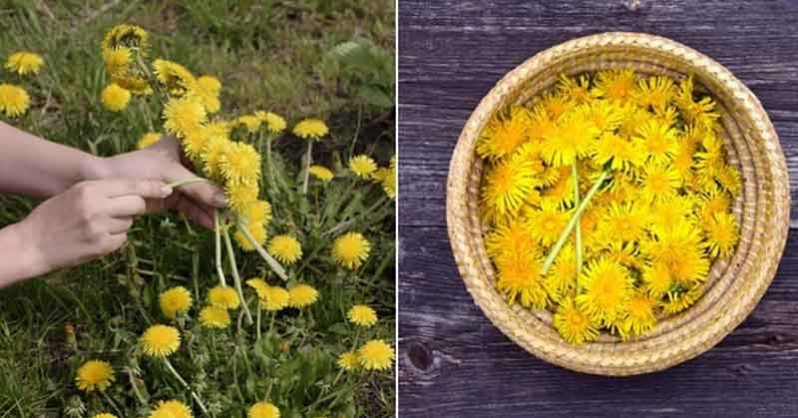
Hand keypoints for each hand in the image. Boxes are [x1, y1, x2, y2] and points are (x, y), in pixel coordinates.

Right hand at [14, 179, 170, 276]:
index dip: (152, 187)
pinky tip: (94, 238)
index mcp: (90, 189)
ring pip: (129, 222)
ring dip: (120, 224)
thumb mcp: (76, 193)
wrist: (33, 244)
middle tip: (119, 210)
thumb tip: (138, 191)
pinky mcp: (102, 246)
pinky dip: (114, 239)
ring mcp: (100, 228)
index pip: (131, 185)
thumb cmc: (55, 215)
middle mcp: (97, 207)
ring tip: (96, 225)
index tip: (167, 188)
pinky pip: (122, 238)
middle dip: (135, 206)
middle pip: (137, 204)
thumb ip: (103, 191)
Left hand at [93, 135, 225, 228]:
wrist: (102, 183)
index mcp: (184, 144)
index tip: (243, 185)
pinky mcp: (171, 195)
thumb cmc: (135, 168)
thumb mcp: (171, 175)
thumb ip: (199, 188)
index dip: (229, 170)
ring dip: (211, 207)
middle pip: (210, 177)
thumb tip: (225, 201)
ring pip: (201, 193)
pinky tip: (210, 224)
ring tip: (225, 221)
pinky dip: (199, 214)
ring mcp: (178, 178)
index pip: (213, 155)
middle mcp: (184, 159)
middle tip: (236, 208)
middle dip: (222, 193)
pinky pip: (190, 205)